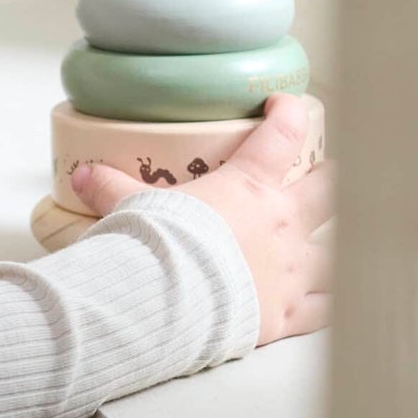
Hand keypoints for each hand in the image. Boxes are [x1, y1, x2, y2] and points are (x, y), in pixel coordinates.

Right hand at [69, 94, 334, 345]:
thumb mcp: (130, 207)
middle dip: (329, 179)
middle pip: (328, 190)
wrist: (167, 300)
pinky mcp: (288, 312)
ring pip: (336, 250)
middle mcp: (282, 224)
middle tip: (326, 175)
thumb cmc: (157, 246)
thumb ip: (111, 188)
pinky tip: (333, 301)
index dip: (289, 113)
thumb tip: (82, 174)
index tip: (285, 105)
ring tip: (335, 242)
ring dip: (335, 245)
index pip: (282, 134)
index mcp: (249, 187)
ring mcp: (292, 270)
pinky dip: (329, 303)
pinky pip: (324, 307)